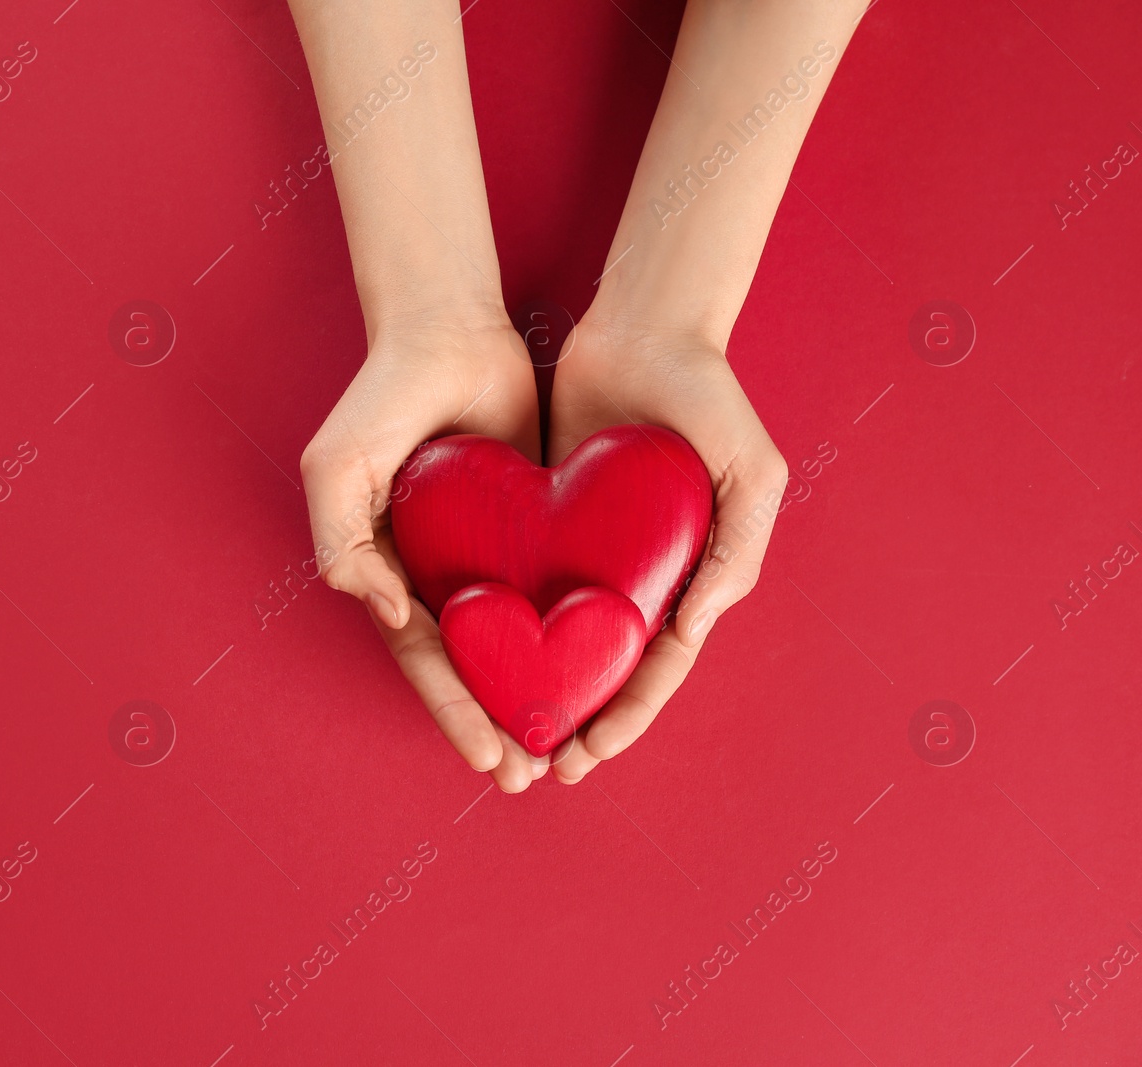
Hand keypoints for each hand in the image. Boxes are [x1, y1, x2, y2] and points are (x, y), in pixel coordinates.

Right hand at [300, 318, 553, 792]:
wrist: (449, 326)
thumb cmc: (383, 396)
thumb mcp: (336, 467)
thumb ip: (342, 543)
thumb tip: (391, 615)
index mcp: (391, 572)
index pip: (427, 660)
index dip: (456, 711)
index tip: (494, 756)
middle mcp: (439, 571)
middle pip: (473, 666)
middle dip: (499, 724)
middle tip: (533, 776)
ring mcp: (486, 551)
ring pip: (518, 640)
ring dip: (537, 695)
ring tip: (568, 746)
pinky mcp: (533, 524)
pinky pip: (554, 588)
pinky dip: (569, 634)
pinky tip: (600, 671)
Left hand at [546, 314, 787, 783]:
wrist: (642, 326)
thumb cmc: (710, 396)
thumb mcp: (751, 471)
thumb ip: (737, 550)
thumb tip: (694, 630)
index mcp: (688, 574)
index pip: (656, 665)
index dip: (626, 715)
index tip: (590, 755)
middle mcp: (636, 571)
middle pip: (601, 665)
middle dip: (574, 720)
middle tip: (536, 765)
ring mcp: (586, 547)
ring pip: (554, 636)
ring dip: (531, 687)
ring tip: (499, 731)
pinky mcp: (541, 517)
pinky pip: (517, 578)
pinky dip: (499, 621)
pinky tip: (469, 657)